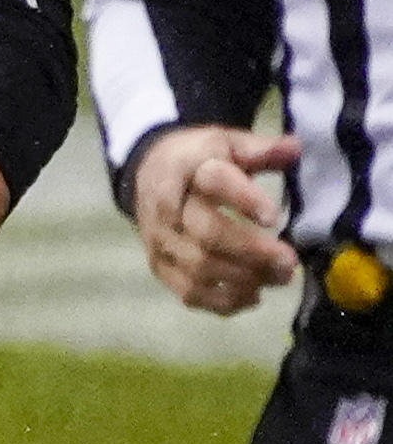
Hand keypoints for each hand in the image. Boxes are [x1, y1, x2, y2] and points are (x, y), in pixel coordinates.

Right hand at [134, 124, 302, 313]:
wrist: (148, 172)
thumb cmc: (201, 159)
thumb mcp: (227, 143)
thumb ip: (261, 149)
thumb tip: (294, 149)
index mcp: (188, 168)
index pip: (215, 182)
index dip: (245, 200)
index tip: (274, 218)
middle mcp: (168, 206)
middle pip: (208, 233)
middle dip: (252, 251)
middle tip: (289, 261)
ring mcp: (160, 240)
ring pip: (200, 268)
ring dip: (244, 278)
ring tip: (280, 278)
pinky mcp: (159, 266)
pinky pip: (188, 292)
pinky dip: (222, 301)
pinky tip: (253, 296)